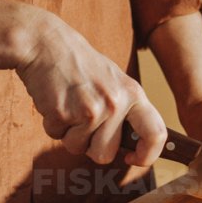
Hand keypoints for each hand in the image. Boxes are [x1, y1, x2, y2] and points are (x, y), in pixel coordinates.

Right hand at [14, 8, 165, 166]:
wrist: (45, 43)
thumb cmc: (80, 66)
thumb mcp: (115, 81)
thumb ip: (127, 111)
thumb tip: (135, 147)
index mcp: (133, 94)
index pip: (156, 134)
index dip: (147, 156)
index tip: (132, 159)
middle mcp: (115, 103)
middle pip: (105, 154)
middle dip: (90, 145)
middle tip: (83, 120)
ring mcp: (89, 109)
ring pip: (78, 148)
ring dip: (69, 134)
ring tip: (69, 105)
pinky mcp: (63, 113)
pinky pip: (56, 136)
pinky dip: (52, 124)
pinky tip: (55, 100)